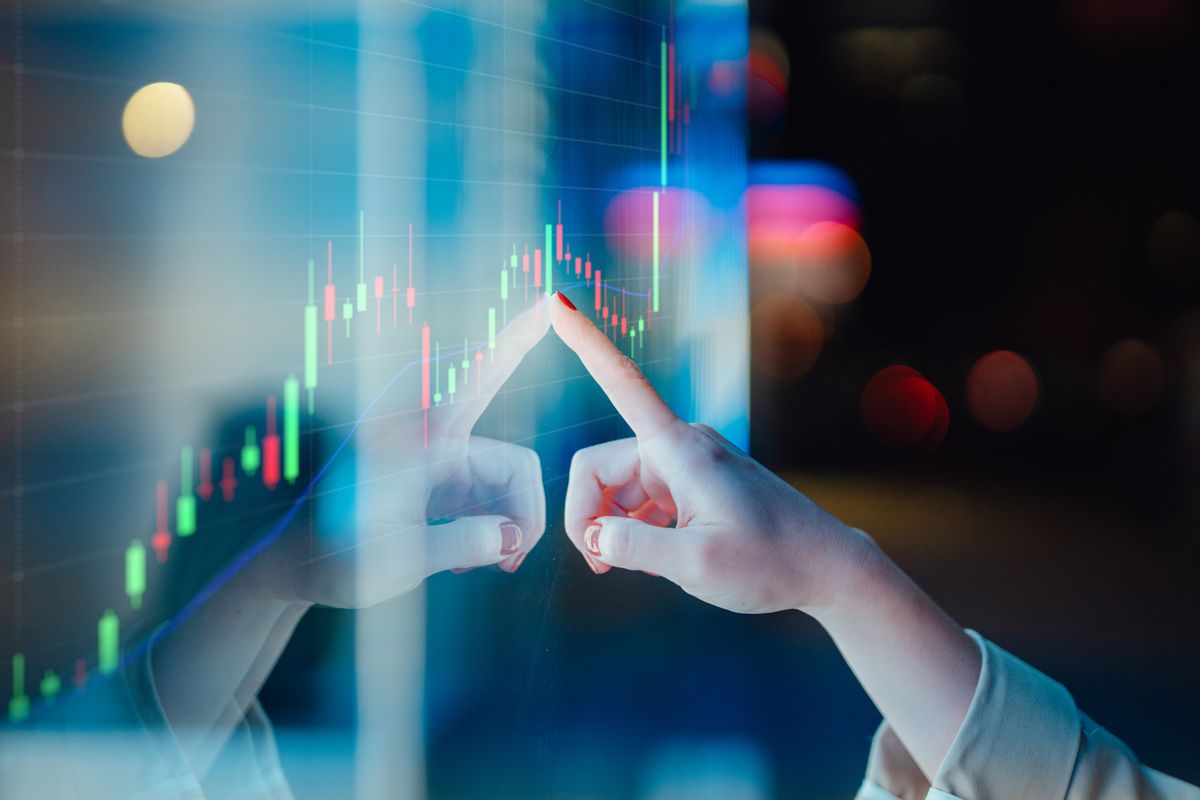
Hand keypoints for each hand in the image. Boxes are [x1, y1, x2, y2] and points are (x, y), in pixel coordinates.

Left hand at [259, 297, 552, 608]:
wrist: (297, 567)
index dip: (519, 341)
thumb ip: (463, 545)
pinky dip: (489, 529)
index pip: (482, 379)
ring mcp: (439, 461)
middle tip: (511, 562)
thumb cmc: (337, 558)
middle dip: (525, 513)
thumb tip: (513, 536)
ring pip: (506, 486)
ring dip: (506, 527)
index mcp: (421, 444)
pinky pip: (489, 497)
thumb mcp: (399, 562)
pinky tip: (463, 558)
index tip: (553, 299)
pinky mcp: (439, 481)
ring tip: (477, 565)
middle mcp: (435, 442)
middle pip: (516, 466)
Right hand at [550, 292, 874, 613]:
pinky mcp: (693, 481)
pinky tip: (657, 555)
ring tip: (637, 567)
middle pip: (599, 467)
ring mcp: (686, 462)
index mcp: (679, 449)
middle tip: (601, 566)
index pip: (621, 382)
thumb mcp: (696, 565)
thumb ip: (634, 549)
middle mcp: (679, 444)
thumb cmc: (770, 563)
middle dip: (588, 515)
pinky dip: (635, 527)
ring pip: (617, 486)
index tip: (556, 300)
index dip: (585, 342)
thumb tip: (594, 537)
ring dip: (613, 527)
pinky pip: (640, 497)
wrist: (824, 568)